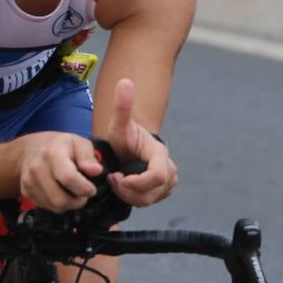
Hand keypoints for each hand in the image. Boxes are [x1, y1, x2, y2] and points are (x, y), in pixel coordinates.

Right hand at [15, 132, 102, 212]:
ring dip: (69, 204)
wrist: (31, 148)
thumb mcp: (78, 142)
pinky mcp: (25, 191)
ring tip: (73, 193)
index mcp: (52, 153)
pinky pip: (46, 207)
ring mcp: (29, 181)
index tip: (92, 189)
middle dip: (78, 202)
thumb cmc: (60, 145)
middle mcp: (37, 168)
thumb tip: (96, 171)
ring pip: (54, 206)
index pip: (68, 178)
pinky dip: (57, 204)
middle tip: (83, 194)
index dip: (84, 188)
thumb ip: (88, 157)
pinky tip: (61, 192)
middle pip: (60, 199)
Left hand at [104, 78, 177, 206]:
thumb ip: (122, 106)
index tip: (117, 177)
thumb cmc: (123, 136)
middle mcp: (168, 167)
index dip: (138, 182)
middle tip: (114, 180)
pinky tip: (124, 188)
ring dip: (132, 195)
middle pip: (156, 190)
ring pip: (153, 198)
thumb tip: (124, 81)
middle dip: (131, 190)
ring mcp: (168, 180)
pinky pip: (152, 201)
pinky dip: (136, 198)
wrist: (128, 146)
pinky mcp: (163, 190)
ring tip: (117, 183)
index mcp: (159, 152)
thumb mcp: (118, 124)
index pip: (158, 175)